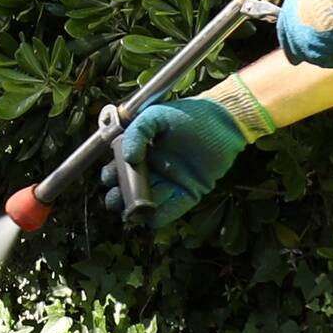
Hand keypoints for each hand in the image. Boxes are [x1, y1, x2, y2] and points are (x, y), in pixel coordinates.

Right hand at [121, 96, 250, 229]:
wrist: (222, 120)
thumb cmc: (188, 114)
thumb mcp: (156, 116)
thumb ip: (137, 133)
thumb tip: (127, 158)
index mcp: (144, 153)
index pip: (121, 169)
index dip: (111, 176)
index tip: (110, 178)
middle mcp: (156, 170)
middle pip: (131, 190)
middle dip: (120, 198)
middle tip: (116, 200)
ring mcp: (172, 182)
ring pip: (149, 203)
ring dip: (137, 210)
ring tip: (131, 212)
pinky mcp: (190, 192)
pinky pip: (173, 209)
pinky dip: (161, 216)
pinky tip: (150, 217)